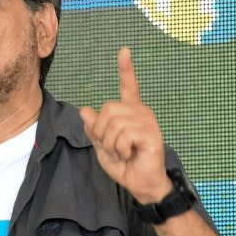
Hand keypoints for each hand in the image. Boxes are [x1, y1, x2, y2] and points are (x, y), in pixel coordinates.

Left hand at [78, 47, 170, 202]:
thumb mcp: (103, 147)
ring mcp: (147, 121)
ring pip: (113, 123)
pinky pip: (123, 135)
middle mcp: (140, 112)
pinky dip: (120, 149)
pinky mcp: (151, 133)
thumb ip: (94, 129)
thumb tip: (84, 110)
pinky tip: (131, 154)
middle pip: (107, 109)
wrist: (142, 184)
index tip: (124, 51)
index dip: (126, 69)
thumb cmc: (125, 165)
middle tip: (114, 147)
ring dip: (111, 144)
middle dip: (102, 132)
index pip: (128, 86)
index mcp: (130, 112)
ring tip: (124, 152)